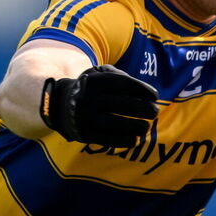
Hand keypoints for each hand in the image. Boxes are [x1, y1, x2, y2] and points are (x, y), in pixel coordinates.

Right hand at [39, 65, 158, 146]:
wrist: (60, 105)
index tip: (155, 96)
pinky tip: (135, 139)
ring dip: (137, 126)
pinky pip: (110, 140)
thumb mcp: (99, 74)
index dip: (142, 90)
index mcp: (94, 81)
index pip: (124, 84)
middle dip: (144, 109)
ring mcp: (86, 118)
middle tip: (154, 112)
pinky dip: (126, 140)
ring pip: (118, 123)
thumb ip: (120, 76)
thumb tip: (145, 92)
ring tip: (145, 127)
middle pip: (124, 104)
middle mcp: (88, 99)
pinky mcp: (85, 134)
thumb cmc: (91, 88)